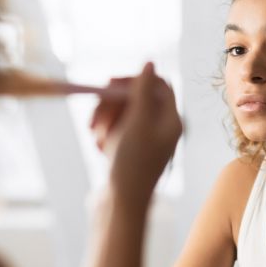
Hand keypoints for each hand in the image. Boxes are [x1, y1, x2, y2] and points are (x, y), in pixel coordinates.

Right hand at [90, 62, 182, 202]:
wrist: (120, 204)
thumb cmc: (132, 164)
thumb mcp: (138, 123)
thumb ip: (143, 91)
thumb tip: (150, 62)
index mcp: (170, 119)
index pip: (157, 84)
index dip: (133, 80)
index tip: (110, 84)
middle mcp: (160, 126)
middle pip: (135, 97)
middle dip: (112, 105)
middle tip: (94, 119)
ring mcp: (144, 136)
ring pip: (122, 111)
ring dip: (105, 120)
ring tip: (97, 138)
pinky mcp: (130, 145)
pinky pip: (115, 126)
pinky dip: (105, 132)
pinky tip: (100, 148)